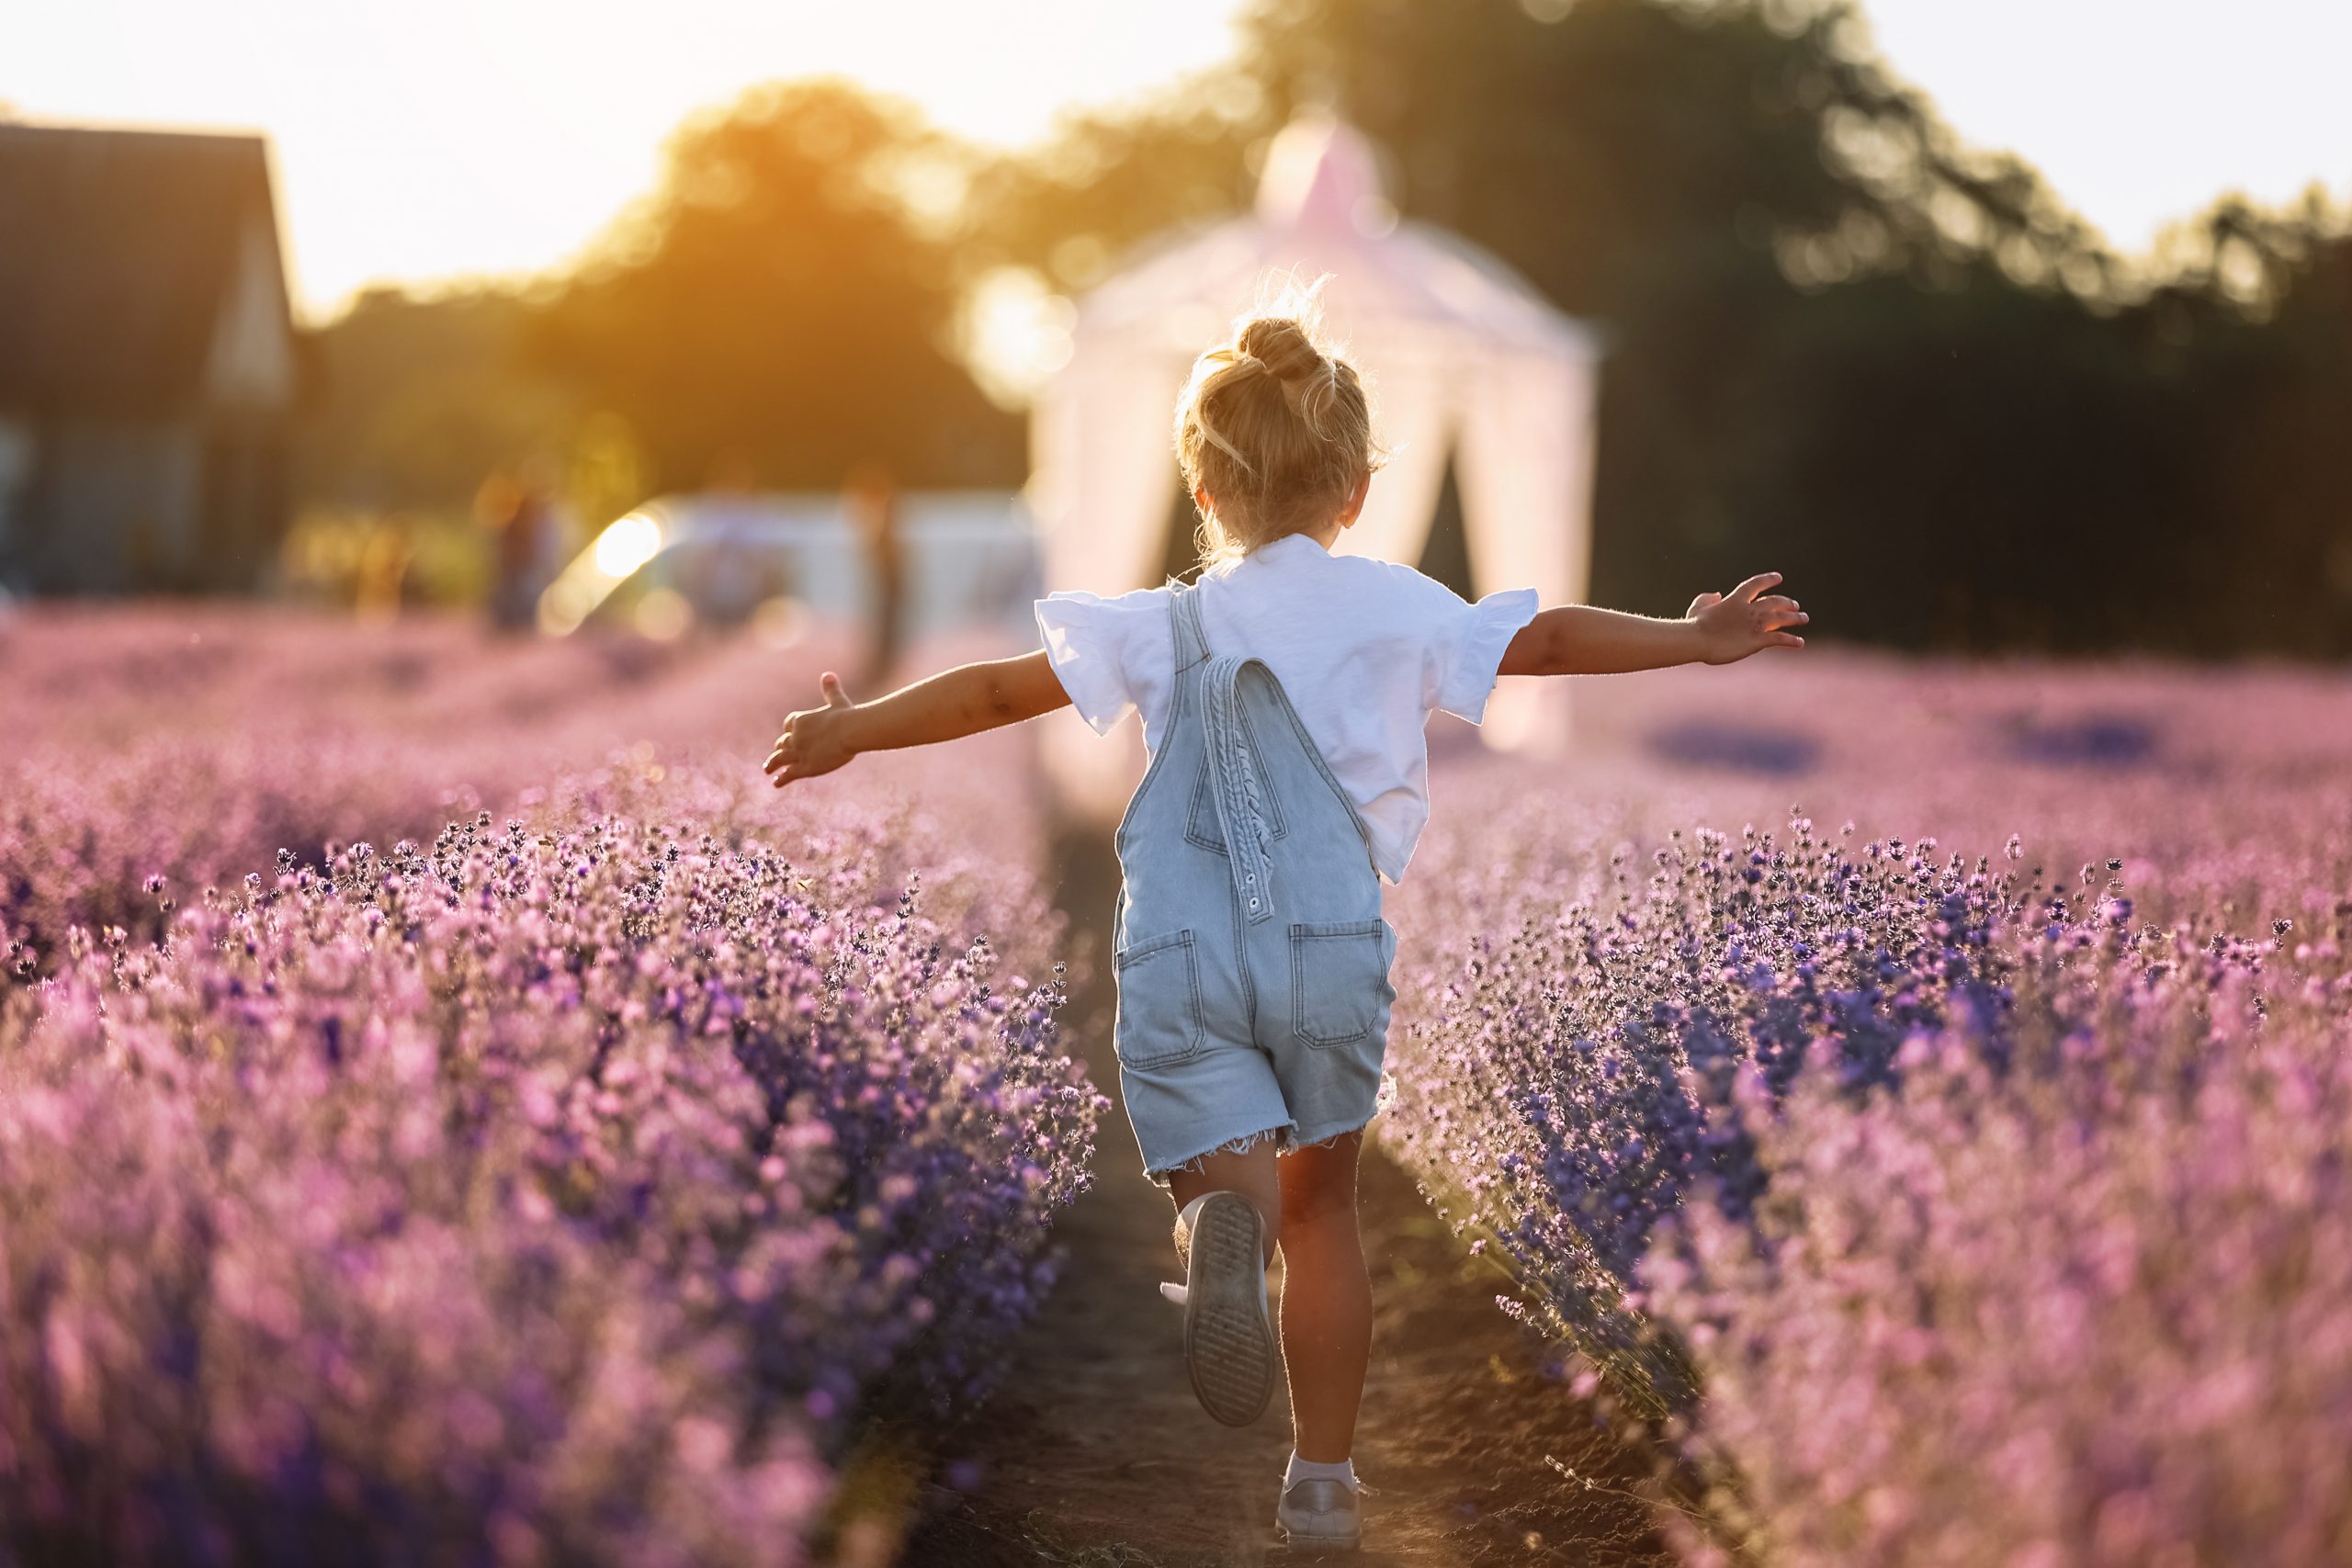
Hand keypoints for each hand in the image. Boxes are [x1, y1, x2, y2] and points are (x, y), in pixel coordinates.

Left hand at [763, 672, 857, 786]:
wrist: (849, 731)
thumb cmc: (846, 716)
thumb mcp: (837, 700)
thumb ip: (831, 689)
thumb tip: (828, 674)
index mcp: (801, 720)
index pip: (789, 725)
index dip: (788, 730)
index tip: (787, 734)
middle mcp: (795, 737)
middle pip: (782, 743)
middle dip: (779, 748)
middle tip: (776, 755)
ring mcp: (798, 753)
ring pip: (779, 759)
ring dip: (772, 764)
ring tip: (766, 770)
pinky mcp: (804, 767)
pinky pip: (788, 774)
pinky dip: (781, 779)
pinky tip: (776, 783)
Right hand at [1687, 573, 1806, 664]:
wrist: (1697, 640)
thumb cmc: (1694, 625)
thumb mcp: (1698, 606)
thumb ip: (1708, 598)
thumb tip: (1717, 594)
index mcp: (1736, 599)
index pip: (1756, 584)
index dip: (1768, 580)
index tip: (1778, 577)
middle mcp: (1750, 609)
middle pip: (1775, 602)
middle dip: (1786, 602)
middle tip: (1795, 605)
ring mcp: (1755, 624)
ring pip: (1782, 618)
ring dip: (1795, 617)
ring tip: (1804, 618)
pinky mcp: (1758, 640)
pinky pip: (1780, 638)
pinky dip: (1792, 640)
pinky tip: (1800, 642)